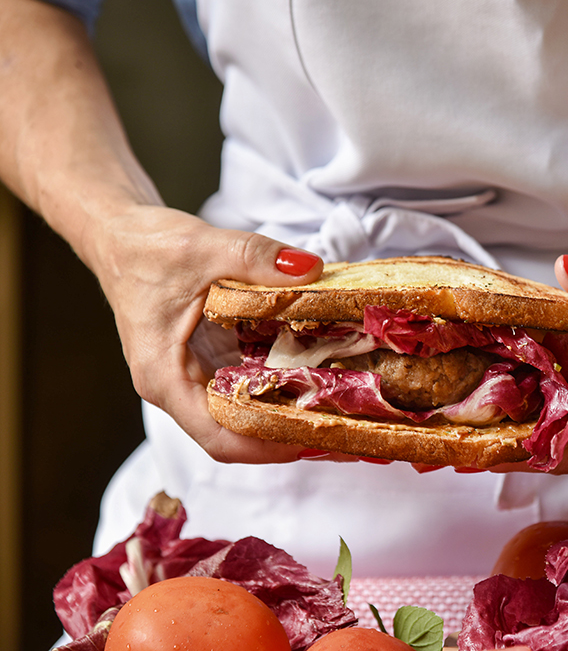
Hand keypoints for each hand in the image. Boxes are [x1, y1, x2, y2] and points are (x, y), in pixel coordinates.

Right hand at [90, 203, 323, 462]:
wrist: (118, 233)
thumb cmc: (145, 245)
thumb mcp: (205, 246)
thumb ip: (257, 258)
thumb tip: (309, 270)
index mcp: (165, 376)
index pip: (217, 437)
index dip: (266, 447)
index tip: (311, 439)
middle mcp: (175, 386)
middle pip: (232, 434)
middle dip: (283, 435)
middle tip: (336, 425)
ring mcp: (187, 376)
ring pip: (238, 413)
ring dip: (281, 413)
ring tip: (333, 408)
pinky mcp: (201, 361)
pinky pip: (239, 386)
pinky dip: (273, 386)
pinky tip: (310, 375)